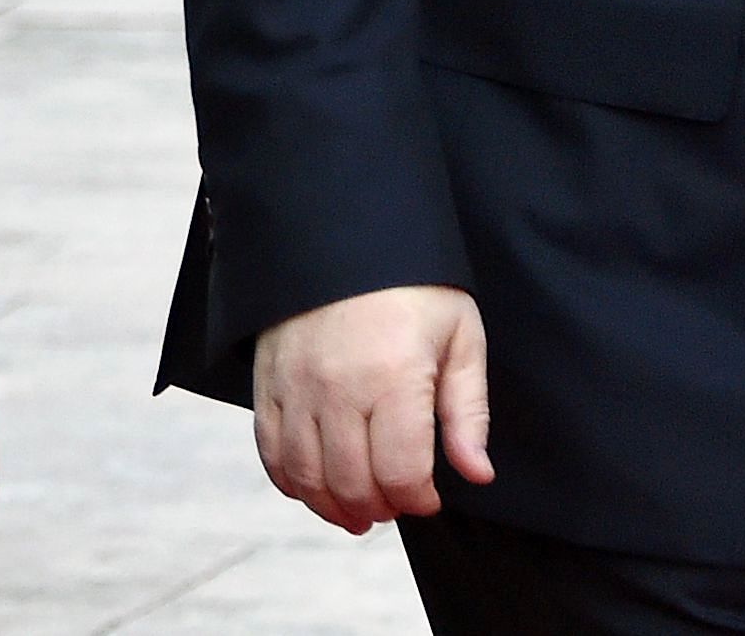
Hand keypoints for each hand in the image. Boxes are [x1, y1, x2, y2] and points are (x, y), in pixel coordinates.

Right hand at [250, 284, 492, 533]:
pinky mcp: (267, 381)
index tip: (429, 498)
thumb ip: (468, 412)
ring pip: (307, 476)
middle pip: (352, 484)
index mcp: (393, 377)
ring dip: (333, 506)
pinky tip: (314, 486)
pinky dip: (291, 481)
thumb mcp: (459, 336)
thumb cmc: (413, 286)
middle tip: (395, 505)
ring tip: (357, 510)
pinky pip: (270, 450)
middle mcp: (338, 388)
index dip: (418, 501)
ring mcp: (295, 386)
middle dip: (380, 509)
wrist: (343, 234)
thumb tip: (476, 474)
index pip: (401, 473)